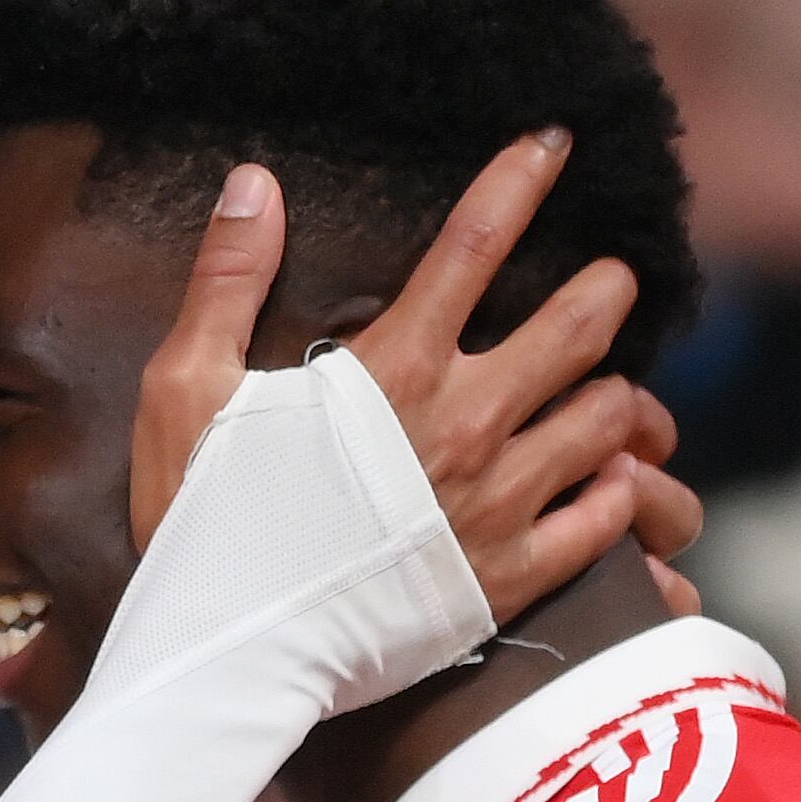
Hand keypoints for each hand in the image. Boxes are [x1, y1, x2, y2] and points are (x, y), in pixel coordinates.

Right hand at [128, 142, 702, 615]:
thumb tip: (254, 183)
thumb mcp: (185, 390)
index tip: (553, 142)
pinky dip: (614, 490)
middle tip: (609, 284)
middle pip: (582, 324)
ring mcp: (498, 503)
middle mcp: (464, 423)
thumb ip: (227, 282)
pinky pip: (604, 516)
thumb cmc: (197, 525)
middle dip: (607, 290)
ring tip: (604, 390)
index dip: (520, 178)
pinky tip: (601, 481)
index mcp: (392, 368)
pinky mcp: (512, 577)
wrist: (226, 658)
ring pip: (610, 417)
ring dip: (615, 393)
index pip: (475, 243)